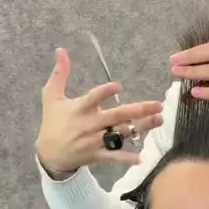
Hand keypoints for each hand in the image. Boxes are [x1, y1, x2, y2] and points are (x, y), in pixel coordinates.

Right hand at [35, 48, 163, 172]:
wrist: (49, 154)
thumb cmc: (52, 121)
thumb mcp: (51, 96)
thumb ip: (60, 73)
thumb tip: (61, 50)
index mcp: (80, 108)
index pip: (94, 98)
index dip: (105, 92)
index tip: (119, 86)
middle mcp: (89, 124)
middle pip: (117, 116)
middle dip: (138, 110)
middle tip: (158, 104)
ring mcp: (93, 141)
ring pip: (120, 134)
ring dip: (141, 127)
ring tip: (159, 119)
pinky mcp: (96, 155)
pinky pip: (113, 157)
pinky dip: (126, 158)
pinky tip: (140, 158)